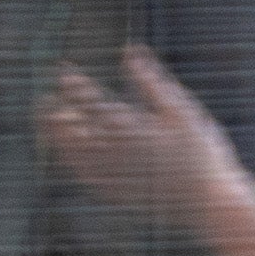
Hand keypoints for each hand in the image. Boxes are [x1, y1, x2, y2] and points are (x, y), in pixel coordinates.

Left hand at [41, 47, 244, 222]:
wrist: (212, 204)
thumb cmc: (202, 153)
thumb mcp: (182, 110)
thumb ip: (152, 81)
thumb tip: (130, 51)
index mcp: (130, 128)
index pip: (93, 102)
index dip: (76, 86)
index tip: (63, 72)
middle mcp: (116, 154)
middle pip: (76, 131)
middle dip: (57, 115)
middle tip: (42, 103)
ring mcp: (116, 178)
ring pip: (77, 156)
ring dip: (60, 140)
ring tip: (50, 127)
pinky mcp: (121, 196)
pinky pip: (89, 180)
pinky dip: (76, 166)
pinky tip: (73, 162)